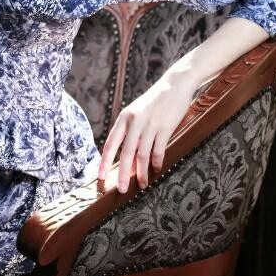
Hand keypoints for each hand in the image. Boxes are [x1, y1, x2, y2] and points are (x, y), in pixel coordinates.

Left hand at [97, 67, 196, 192]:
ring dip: (141, 173)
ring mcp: (150, 124)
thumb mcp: (138, 113)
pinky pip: (158, 150)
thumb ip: (132, 133)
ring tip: (141, 185)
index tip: (100, 178)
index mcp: (124, 117)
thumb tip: (127, 159)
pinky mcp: (165, 127)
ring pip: (142, 155)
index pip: (111, 143)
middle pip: (125, 153)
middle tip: (121, 190)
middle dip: (122, 174)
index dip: (104, 162)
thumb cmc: (155, 102)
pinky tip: (156, 170)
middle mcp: (135, 121)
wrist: (175, 85)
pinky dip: (156, 162)